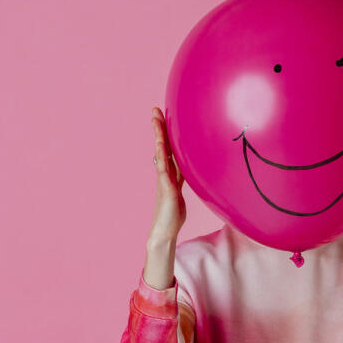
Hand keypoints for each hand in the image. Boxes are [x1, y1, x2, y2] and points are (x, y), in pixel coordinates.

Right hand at [149, 107, 186, 244]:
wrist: (164, 233)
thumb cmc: (172, 214)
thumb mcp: (180, 192)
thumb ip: (182, 179)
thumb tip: (188, 169)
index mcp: (170, 173)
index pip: (168, 148)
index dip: (166, 133)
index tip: (163, 116)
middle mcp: (165, 174)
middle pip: (162, 146)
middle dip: (159, 128)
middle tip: (155, 110)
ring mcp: (164, 180)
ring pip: (160, 154)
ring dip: (158, 136)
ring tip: (155, 120)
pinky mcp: (166, 189)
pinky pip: (164, 169)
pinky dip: (162, 156)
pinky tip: (159, 146)